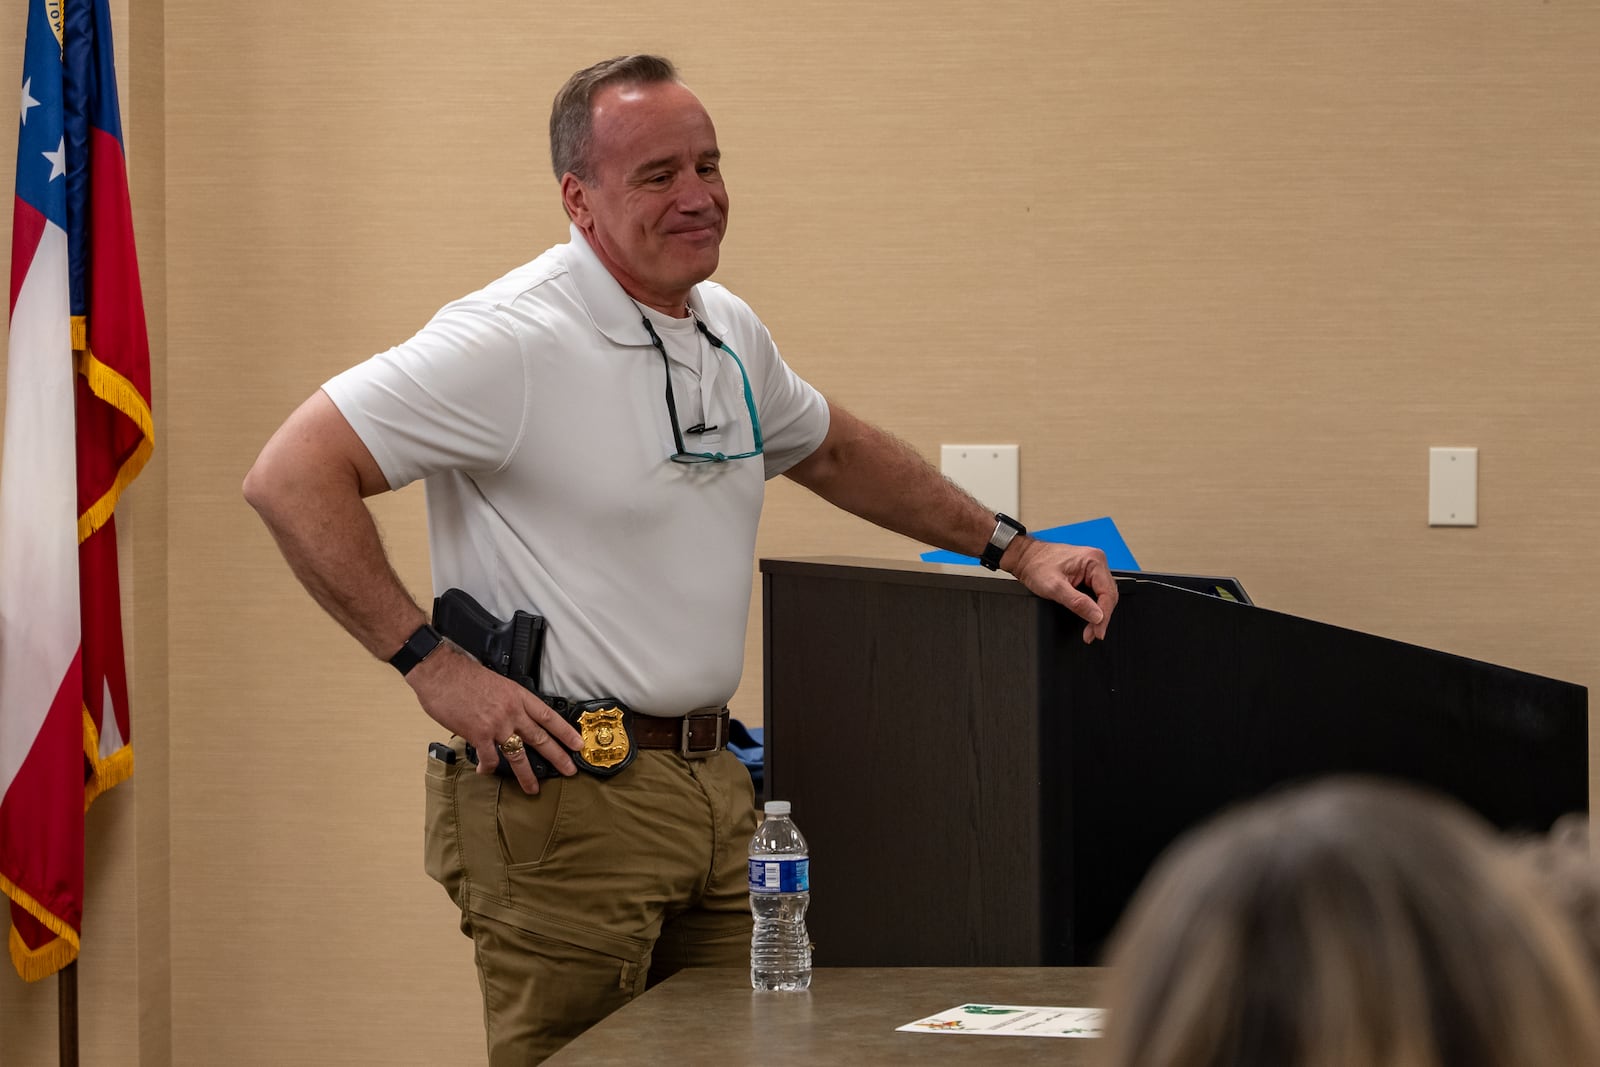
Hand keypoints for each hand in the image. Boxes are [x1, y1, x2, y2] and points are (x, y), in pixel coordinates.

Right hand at [405, 642, 583, 793]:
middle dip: (557, 756)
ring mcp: (496, 724)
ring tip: (533, 788)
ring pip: (518, 754)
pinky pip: (489, 757)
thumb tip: (511, 717)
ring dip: (527, 774)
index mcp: (518, 696)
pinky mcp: (478, 734)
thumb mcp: (496, 683)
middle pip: (540, 738)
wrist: (440, 672)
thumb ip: (507, 702)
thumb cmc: (463, 675)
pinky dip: (488, 767)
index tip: (577, 744)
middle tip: (570, 770)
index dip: (565, 732)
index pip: (548, 716)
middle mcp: (512, 711)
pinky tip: (486, 772)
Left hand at [1006, 539, 1117, 643]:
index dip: (1104, 617)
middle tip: (1092, 634)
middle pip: (1109, 596)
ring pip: (1104, 596)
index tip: (1097, 632)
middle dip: (1101, 618)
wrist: (1026, 559)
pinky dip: (1094, 607)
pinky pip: (1097, 593)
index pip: (1107, 594)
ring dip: (1099, 614)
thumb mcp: (1055, 587)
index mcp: (1093, 560)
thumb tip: (1097, 616)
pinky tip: (1089, 617)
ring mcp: (1092, 567)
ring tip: (1091, 630)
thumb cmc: (1036, 565)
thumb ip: (1078, 602)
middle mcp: (1096, 561)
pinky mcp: (1087, 573)